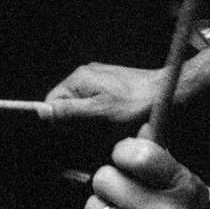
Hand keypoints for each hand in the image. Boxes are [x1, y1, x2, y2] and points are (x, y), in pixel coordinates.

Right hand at [42, 44, 209, 126]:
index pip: (52, 102)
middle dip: (75, 122)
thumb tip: (41, 111)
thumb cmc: (138, 104)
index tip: (75, 133)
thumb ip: (70, 112)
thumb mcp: (101, 113)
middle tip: (95, 131)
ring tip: (108, 126)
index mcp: (79, 79)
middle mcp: (85, 75)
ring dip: (89, 121)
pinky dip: (100, 115)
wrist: (168, 93)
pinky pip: (94, 104)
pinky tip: (114, 120)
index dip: (59, 121)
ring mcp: (98, 79)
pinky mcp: (110, 86)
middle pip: (65, 105)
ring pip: (80, 106)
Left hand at [83, 136, 209, 208]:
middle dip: (109, 181)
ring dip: (101, 207)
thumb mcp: (182, 178)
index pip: (136, 155)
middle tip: (122, 190)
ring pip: (93, 207)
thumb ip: (157, 153)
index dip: (123, 152)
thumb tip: (140, 127)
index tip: (127, 159)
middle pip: (104, 179)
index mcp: (182, 187)